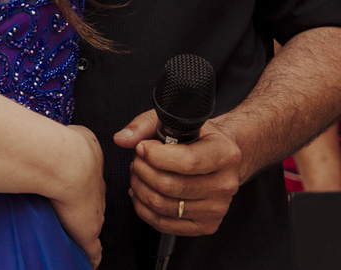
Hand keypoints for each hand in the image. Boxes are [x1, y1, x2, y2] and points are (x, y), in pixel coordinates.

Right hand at [49, 125, 104, 267]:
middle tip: (79, 213)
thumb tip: (76, 135)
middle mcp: (94, 193)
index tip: (83, 193)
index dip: (88, 189)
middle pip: (94, 204)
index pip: (94, 186)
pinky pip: (92, 250)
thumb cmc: (68, 148)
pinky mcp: (87, 232)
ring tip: (79, 236)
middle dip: (89, 208)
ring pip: (92, 224)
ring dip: (86, 229)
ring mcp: (91, 213)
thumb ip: (79, 137)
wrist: (68, 164)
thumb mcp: (79, 134)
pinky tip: (90, 261)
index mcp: (93, 173)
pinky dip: (91, 256)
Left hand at [114, 109, 241, 235]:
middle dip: (142, 170)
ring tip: (139, 174)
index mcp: (225, 154)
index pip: (188, 161)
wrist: (219, 159)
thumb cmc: (195, 139)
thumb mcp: (173, 122)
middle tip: (138, 160)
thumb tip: (122, 138)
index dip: (156, 155)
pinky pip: (164, 224)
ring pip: (163, 205)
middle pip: (170, 185)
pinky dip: (143, 208)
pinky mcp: (206, 225)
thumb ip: (144, 125)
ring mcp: (217, 208)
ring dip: (140, 187)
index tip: (142, 147)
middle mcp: (225, 184)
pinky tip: (142, 192)